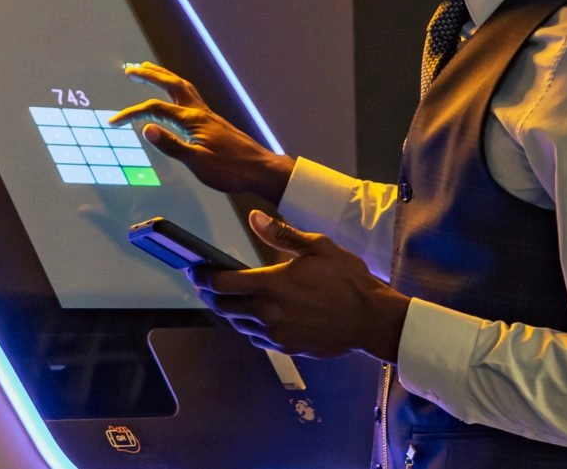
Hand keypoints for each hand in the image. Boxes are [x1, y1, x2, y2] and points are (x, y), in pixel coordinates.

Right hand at [109, 63, 293, 204]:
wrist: (260, 169)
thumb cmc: (230, 169)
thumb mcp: (197, 163)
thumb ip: (171, 145)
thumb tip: (146, 129)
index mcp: (192, 120)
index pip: (155, 109)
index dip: (132, 113)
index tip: (114, 122)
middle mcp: (199, 111)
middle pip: (170, 84)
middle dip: (149, 74)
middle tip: (130, 69)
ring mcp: (207, 114)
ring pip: (182, 86)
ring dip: (163, 76)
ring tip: (148, 70)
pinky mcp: (212, 120)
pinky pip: (189, 95)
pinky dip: (176, 88)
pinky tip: (174, 96)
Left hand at [189, 212, 410, 360]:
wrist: (372, 319)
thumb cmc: (348, 280)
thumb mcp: (318, 246)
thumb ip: (281, 234)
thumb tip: (254, 218)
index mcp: (273, 285)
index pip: (225, 283)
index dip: (204, 277)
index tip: (195, 270)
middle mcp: (270, 312)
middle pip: (224, 307)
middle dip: (209, 295)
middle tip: (203, 284)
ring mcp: (277, 333)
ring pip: (238, 324)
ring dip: (227, 311)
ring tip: (224, 298)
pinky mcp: (287, 347)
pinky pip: (256, 338)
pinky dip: (247, 326)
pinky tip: (251, 316)